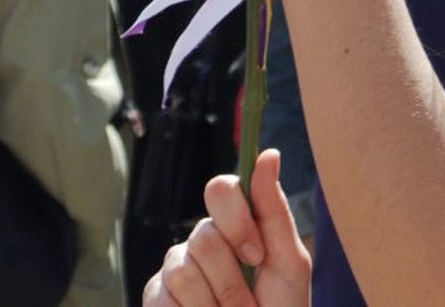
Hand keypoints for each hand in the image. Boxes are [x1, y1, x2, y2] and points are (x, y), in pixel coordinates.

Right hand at [145, 150, 310, 306]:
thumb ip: (274, 210)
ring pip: (183, 272)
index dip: (237, 222)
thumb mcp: (289, 263)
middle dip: (232, 283)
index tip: (257, 257)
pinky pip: (163, 299)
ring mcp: (174, 268)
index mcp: (232, 222)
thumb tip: (270, 153)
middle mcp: (199, 239)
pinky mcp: (156, 298)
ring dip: (215, 306)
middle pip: (204, 238)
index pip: (220, 189)